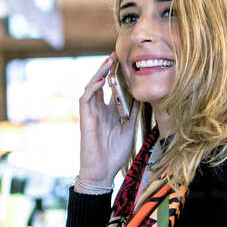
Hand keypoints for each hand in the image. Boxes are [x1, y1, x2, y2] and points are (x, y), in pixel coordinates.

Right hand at [78, 53, 137, 183]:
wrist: (103, 171)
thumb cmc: (114, 153)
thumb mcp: (129, 128)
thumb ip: (132, 112)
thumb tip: (142, 96)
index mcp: (108, 111)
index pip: (110, 88)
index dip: (116, 75)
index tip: (125, 62)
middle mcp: (98, 109)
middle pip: (100, 83)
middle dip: (107, 69)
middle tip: (116, 54)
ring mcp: (90, 113)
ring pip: (91, 87)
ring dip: (99, 73)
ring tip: (109, 61)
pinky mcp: (85, 118)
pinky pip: (85, 99)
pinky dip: (92, 88)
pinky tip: (100, 80)